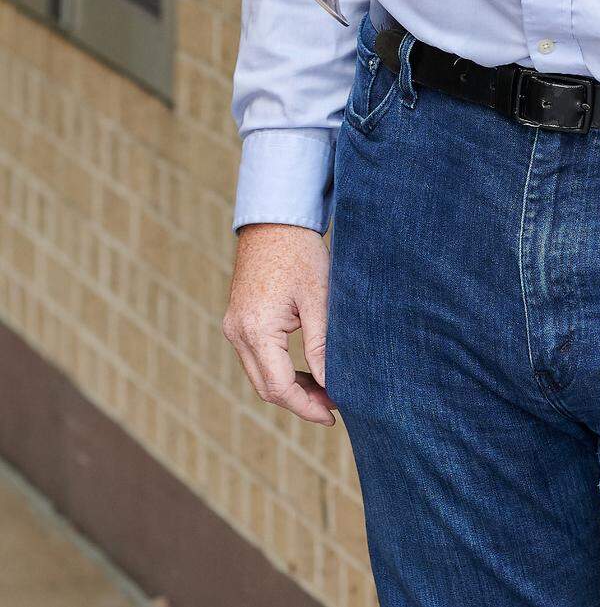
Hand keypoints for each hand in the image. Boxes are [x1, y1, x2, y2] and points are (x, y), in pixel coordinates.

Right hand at [222, 223, 336, 425]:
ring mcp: (233, 327)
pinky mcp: (237, 320)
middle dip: (299, 402)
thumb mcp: (318, 298)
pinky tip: (305, 370)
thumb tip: (330, 384)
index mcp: (256, 329)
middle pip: (265, 388)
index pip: (279, 388)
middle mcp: (237, 332)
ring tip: (324, 389)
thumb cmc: (300, 253)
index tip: (333, 414)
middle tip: (333, 404)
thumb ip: (321, 344)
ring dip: (288, 387)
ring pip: (259, 375)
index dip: (306, 407)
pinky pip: (255, 358)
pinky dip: (278, 369)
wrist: (274, 219)